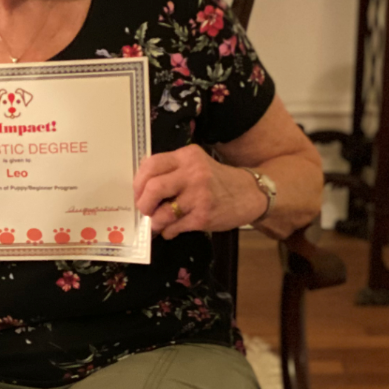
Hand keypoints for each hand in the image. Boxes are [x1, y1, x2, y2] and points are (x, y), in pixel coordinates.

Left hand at [134, 146, 264, 238]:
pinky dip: (168, 232)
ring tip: (160, 222)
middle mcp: (193, 173)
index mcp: (187, 156)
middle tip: (146, 210)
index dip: (138, 182)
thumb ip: (171, 172)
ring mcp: (199, 196)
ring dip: (155, 222)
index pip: (151, 165)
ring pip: (161, 213)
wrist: (250, 194)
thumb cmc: (217, 181)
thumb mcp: (196, 165)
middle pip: (153, 188)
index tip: (139, 193)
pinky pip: (173, 228)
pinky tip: (173, 229)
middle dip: (143, 204)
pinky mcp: (203, 216)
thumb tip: (140, 190)